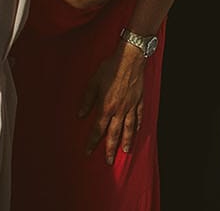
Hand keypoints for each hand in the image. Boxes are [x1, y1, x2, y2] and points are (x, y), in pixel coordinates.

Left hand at [77, 46, 146, 164]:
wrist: (130, 58)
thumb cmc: (110, 68)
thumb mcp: (93, 82)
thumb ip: (87, 100)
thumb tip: (80, 115)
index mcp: (106, 106)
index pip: (98, 129)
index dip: (92, 142)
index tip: (88, 152)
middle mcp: (119, 110)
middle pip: (114, 133)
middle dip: (110, 148)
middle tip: (109, 161)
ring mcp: (131, 105)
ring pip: (129, 128)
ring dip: (126, 140)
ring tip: (125, 151)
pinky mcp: (139, 99)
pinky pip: (139, 115)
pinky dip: (138, 124)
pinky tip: (137, 130)